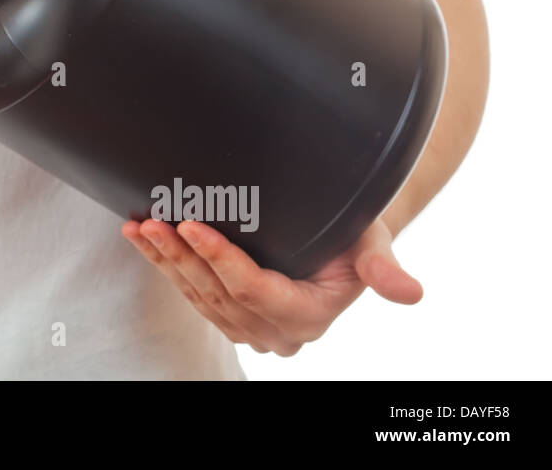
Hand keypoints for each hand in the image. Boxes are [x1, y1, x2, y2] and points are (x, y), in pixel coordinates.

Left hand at [121, 217, 421, 355]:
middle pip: (219, 294)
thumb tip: (410, 292)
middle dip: (183, 257)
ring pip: (198, 295)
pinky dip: (165, 264)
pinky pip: (190, 292)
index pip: (254, 289)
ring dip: (165, 260)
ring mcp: (249, 325)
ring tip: (141, 227)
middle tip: (156, 221)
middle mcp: (275, 330)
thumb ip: (382, 268)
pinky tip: (143, 239)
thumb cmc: (356, 232)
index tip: (192, 225)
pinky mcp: (228, 312)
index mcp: (309, 316)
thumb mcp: (373, 243)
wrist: (342, 236)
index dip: (221, 259)